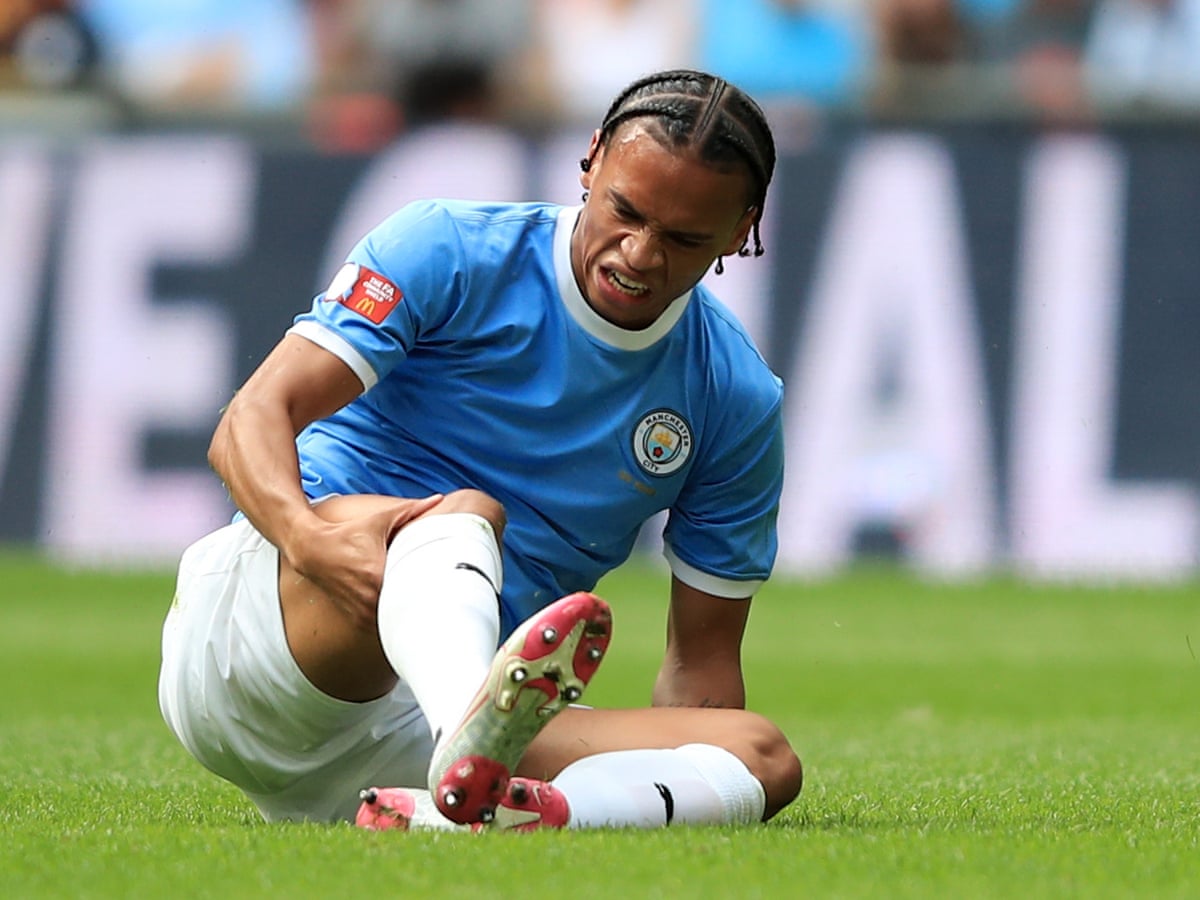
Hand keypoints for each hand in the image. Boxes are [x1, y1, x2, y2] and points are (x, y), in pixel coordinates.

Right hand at [283, 494, 443, 629]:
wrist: (312, 550)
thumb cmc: (347, 533)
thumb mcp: (378, 520)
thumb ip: (410, 510)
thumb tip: (438, 499)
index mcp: (377, 575)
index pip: (412, 587)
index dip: (431, 586)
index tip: (444, 584)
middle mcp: (369, 597)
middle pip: (405, 606)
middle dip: (422, 601)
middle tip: (439, 596)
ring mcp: (362, 612)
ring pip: (394, 620)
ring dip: (406, 612)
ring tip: (422, 604)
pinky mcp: (358, 619)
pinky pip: (383, 626)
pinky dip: (392, 619)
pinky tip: (404, 610)